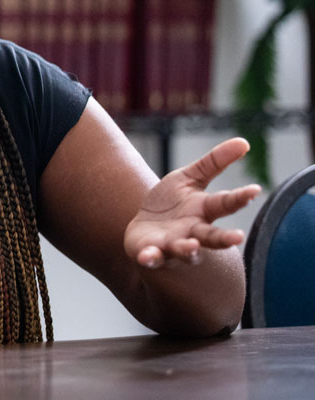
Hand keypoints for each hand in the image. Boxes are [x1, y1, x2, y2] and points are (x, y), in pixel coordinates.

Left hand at [124, 137, 260, 269]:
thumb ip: (214, 163)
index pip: (225, 203)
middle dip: (225, 238)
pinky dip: (150, 258)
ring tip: (192, 246)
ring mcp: (172, 244)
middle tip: (238, 238)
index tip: (254, 190)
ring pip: (184, 250)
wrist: (144, 230)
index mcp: (203, 210)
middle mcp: (192, 231)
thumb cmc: (172, 204)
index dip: (239, 197)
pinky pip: (151, 257)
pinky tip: (147, 257)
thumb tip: (244, 142)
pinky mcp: (150, 252)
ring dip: (188, 249)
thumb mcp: (189, 178)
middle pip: (212, 236)